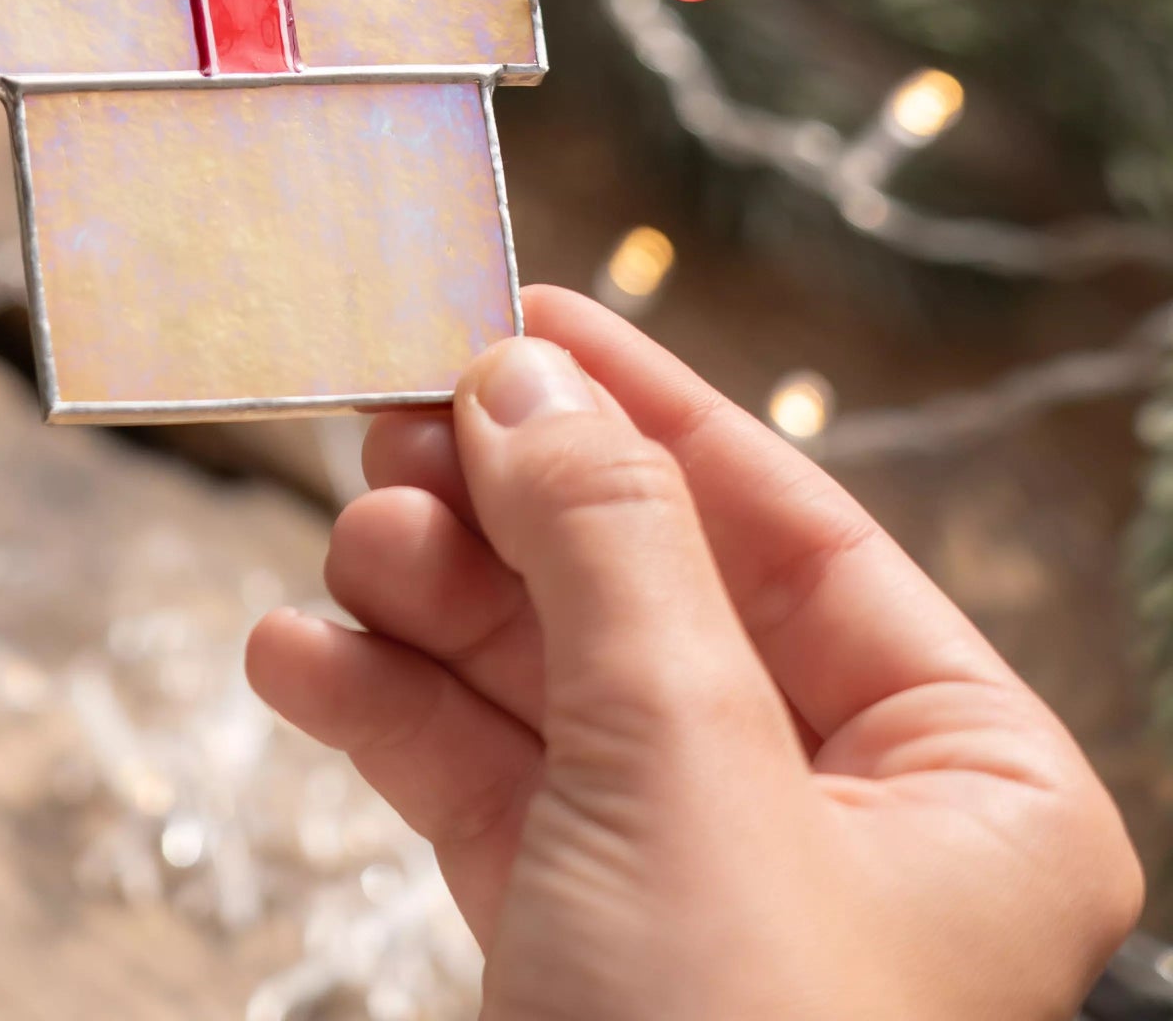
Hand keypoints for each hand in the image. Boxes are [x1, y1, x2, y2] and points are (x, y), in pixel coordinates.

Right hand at [248, 286, 1141, 1020]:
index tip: (514, 311)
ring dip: (426, 603)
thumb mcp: (686, 772)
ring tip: (337, 551)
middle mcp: (833, 817)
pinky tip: (295, 660)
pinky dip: (383, 715)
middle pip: (639, 588)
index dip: (643, 407)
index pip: (788, 524)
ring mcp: (690, 880)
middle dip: (502, 510)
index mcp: (958, 774)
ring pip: (540, 677)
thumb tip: (523, 374)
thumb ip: (608, 548)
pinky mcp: (573, 942)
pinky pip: (473, 784)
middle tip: (384, 427)